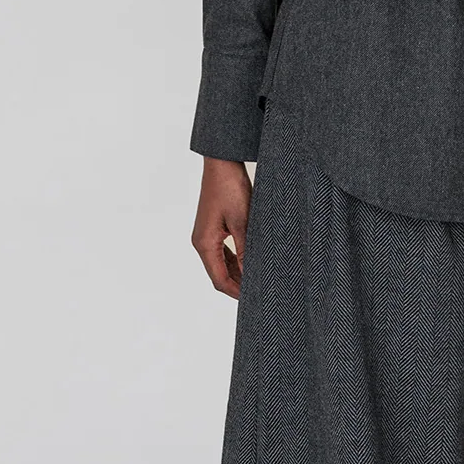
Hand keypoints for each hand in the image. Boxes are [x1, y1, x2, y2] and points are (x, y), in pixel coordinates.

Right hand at [193, 158, 252, 298]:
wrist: (222, 163)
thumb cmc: (230, 188)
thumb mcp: (242, 222)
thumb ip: (245, 251)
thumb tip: (251, 275)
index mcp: (204, 243)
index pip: (219, 280)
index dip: (237, 293)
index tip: (255, 301)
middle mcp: (201, 242)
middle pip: (219, 275)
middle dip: (238, 286)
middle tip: (261, 293)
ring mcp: (206, 235)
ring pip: (221, 265)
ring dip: (237, 274)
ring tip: (258, 281)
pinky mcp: (214, 228)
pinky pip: (223, 252)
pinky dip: (235, 261)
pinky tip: (250, 264)